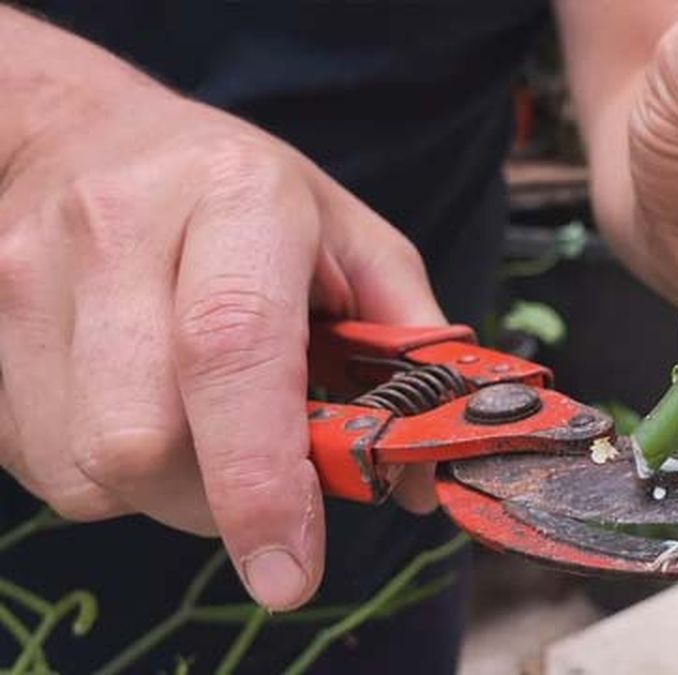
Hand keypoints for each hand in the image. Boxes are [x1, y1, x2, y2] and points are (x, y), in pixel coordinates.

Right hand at [0, 75, 441, 609]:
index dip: (258, 478)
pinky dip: (101, 471)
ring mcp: (27, 273)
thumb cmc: (245, 199)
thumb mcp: (355, 243)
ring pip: (83, 467)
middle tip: (260, 483)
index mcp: (236, 198)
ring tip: (199, 426)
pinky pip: (37, 462)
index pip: (232, 351)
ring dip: (159, 490)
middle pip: (141, 438)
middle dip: (215, 501)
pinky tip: (136, 409)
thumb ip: (409, 352)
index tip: (290, 570)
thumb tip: (418, 478)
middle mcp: (117, 229)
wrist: (87, 133)